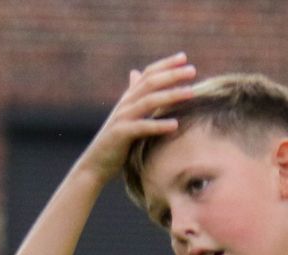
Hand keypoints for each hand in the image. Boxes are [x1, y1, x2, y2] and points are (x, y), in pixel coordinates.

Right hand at [77, 54, 196, 181]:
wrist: (95, 165)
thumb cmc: (115, 143)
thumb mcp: (126, 116)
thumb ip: (134, 96)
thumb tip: (135, 73)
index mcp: (129, 99)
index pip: (148, 74)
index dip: (165, 64)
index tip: (184, 57)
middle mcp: (125, 104)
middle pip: (150, 83)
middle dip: (172, 75)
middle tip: (193, 70)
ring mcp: (122, 118)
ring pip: (148, 101)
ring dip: (171, 95)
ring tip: (191, 93)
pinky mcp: (121, 135)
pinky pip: (142, 127)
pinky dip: (158, 125)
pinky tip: (175, 125)